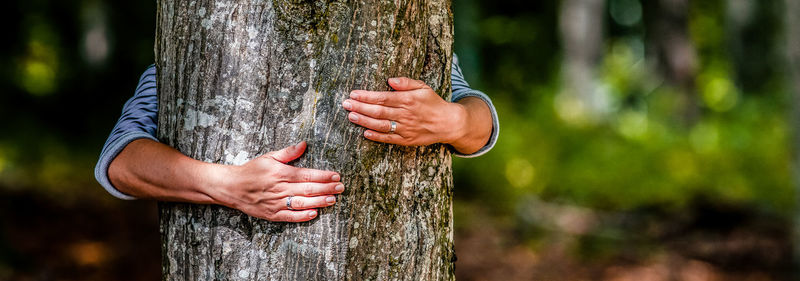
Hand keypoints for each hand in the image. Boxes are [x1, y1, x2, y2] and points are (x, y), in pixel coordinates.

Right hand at [211, 141, 343, 221]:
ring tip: (332, 200)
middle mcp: (280, 188)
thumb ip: (288, 152)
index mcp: (280, 173)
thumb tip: (304, 144)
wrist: (232, 187)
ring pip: (302, 203)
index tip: (336, 176)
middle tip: (341, 188)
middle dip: (327, 188)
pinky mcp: (272, 214)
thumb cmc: (252, 170)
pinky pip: (290, 217)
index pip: (307, 174)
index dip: (323, 176)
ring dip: (319, 202)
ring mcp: (276, 203)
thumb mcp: (269, 156)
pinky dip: (303, 216)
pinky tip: (315, 213)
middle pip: (308, 189)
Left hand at [342, 77, 466, 145]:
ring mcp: (406, 129)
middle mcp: (405, 115)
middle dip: (360, 107)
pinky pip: (389, 139)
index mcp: (408, 100)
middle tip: (345, 104)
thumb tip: (389, 80)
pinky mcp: (407, 140)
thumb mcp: (423, 87)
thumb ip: (406, 83)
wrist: (448, 123)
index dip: (366, 96)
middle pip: (378, 111)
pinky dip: (376, 136)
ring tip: (351, 116)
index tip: (353, 93)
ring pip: (381, 125)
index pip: (382, 97)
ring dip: (364, 121)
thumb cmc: (433, 102)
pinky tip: (365, 133)